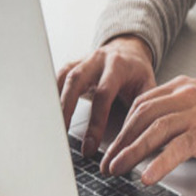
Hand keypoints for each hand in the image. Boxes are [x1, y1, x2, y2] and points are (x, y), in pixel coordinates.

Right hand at [57, 35, 155, 155]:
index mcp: (118, 66)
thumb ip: (142, 108)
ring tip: (51, 129)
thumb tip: (132, 139)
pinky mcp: (71, 65)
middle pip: (76, 82)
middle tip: (61, 136)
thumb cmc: (138, 73)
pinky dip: (51, 96)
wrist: (128, 50)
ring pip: (63, 79)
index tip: (90, 146)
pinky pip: (57, 79)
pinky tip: (47, 113)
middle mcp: (97, 60)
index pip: (104, 94)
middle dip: (66, 110)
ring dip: (55, 104)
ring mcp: (82, 61)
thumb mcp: (148, 86)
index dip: (96, 122)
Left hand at [100, 76, 195, 183]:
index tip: (114, 144)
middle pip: (141, 116)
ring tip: (117, 169)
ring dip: (131, 152)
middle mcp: (185, 97)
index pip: (142, 104)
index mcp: (182, 89)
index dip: (124, 126)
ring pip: (152, 131)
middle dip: (120, 141)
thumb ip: (179, 114)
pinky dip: (157, 164)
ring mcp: (195, 113)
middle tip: (107, 161)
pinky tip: (147, 176)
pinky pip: (175, 148)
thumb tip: (155, 138)